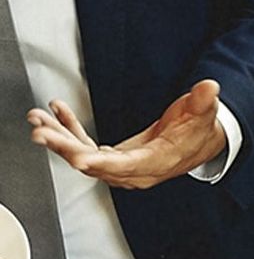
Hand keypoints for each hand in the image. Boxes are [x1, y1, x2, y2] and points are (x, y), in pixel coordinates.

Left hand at [28, 79, 227, 187]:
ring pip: (85, 157)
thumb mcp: (203, 113)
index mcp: (159, 161)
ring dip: (59, 139)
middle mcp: (137, 170)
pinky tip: (58, 112)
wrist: (200, 143)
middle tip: (43, 133)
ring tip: (38, 121)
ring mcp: (123, 166)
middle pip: (96, 164)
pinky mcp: (114, 158)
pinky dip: (70, 130)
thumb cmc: (198, 130)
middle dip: (66, 148)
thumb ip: (203, 102)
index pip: (127, 165)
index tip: (78, 157)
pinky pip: (86, 147)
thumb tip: (209, 88)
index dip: (101, 162)